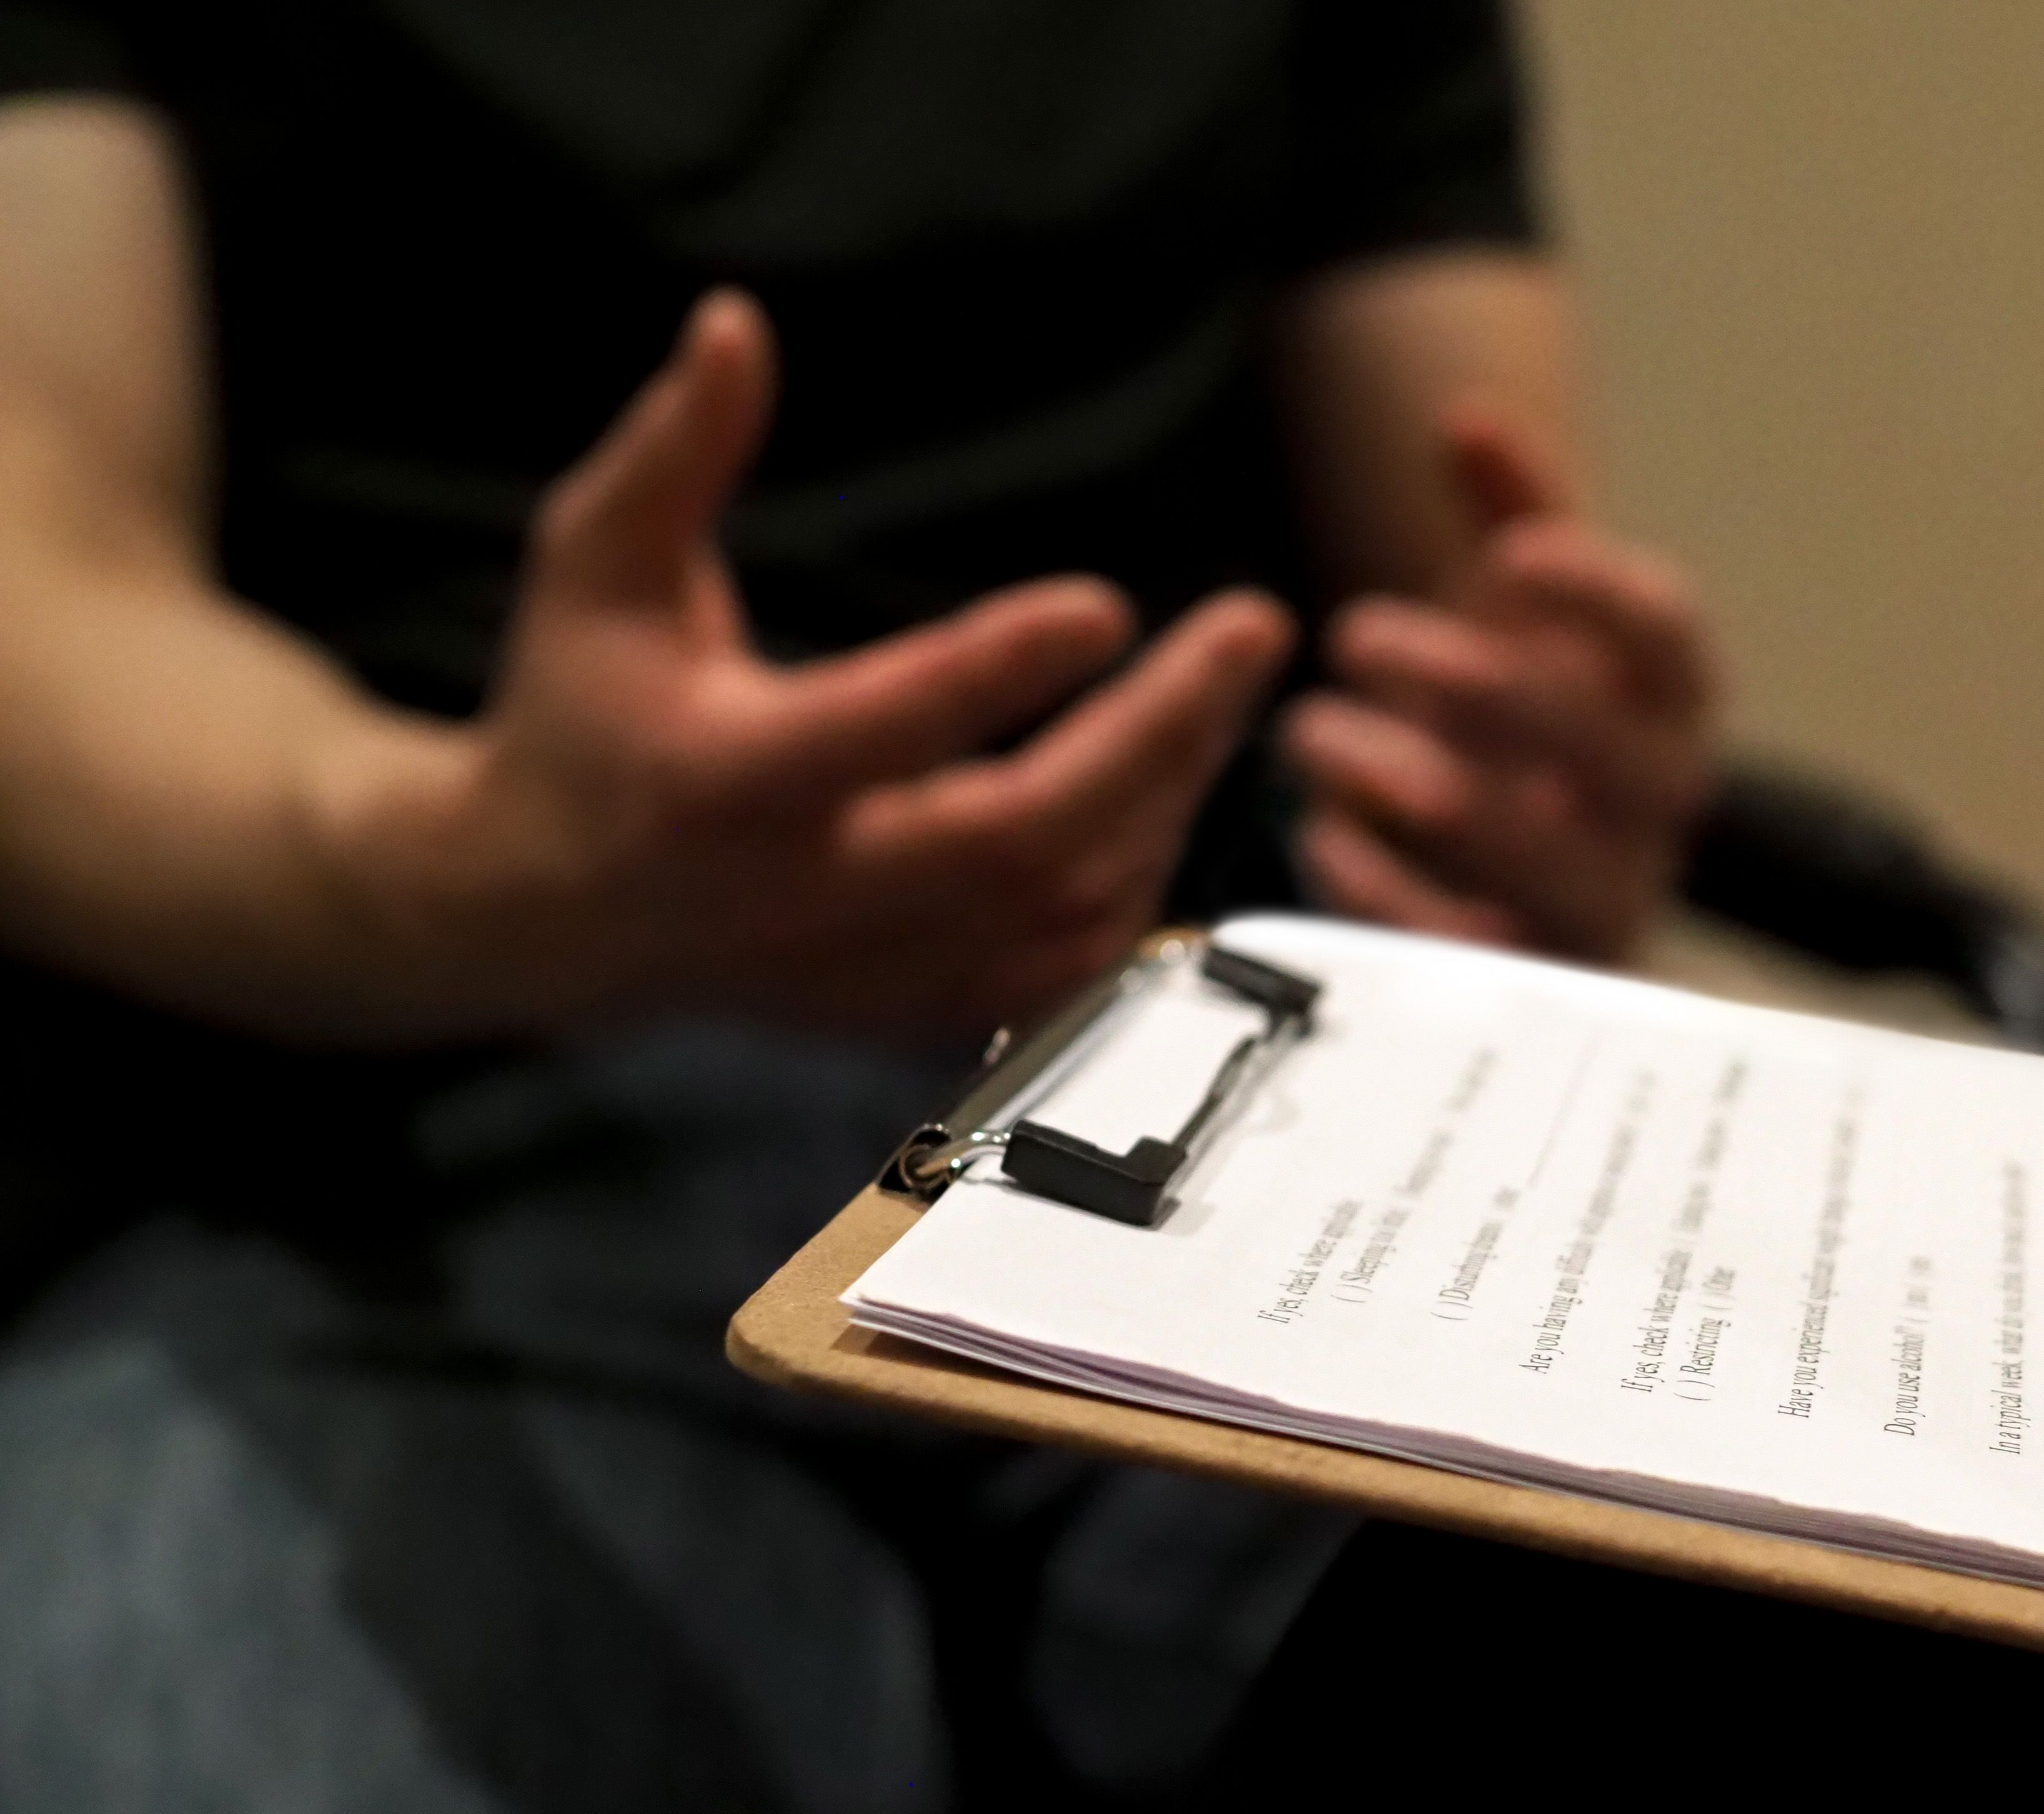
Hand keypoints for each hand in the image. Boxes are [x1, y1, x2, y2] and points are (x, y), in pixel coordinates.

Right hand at [353, 290, 1291, 1037]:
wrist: (544, 913)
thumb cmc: (585, 706)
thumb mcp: (600, 564)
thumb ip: (676, 450)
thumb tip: (739, 322)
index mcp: (724, 780)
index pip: (877, 729)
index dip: (995, 669)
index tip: (1111, 602)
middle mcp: (806, 894)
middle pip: (1018, 839)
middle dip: (1156, 737)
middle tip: (1254, 628)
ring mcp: (870, 972)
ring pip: (1067, 909)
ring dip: (1171, 794)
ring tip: (1226, 689)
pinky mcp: (915, 1016)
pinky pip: (1070, 972)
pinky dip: (1142, 877)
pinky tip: (1173, 787)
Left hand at [1279, 406, 1715, 960]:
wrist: (1516, 877)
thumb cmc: (1518, 719)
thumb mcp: (1517, 616)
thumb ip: (1507, 510)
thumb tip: (1464, 412)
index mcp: (1665, 700)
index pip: (1670, 640)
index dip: (1600, 595)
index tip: (1509, 554)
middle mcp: (1654, 805)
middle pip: (1605, 749)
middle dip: (1480, 687)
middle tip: (1355, 631)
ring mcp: (1602, 900)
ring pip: (1536, 858)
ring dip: (1414, 788)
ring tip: (1308, 733)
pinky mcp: (1531, 985)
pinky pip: (1467, 954)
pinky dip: (1387, 891)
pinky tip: (1318, 833)